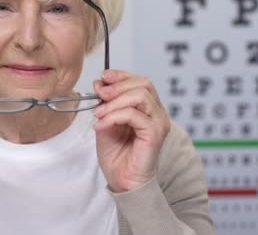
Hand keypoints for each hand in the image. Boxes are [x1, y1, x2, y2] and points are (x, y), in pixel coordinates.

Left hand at [93, 69, 170, 192]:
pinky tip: (102, 125)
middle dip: (118, 85)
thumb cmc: (117, 155)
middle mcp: (157, 113)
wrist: (122, 180)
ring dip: (114, 102)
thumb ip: (104, 103)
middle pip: (144, 84)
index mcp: (148, 108)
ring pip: (140, 96)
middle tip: (99, 94)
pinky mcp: (154, 134)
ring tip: (99, 113)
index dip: (121, 76)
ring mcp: (158, 123)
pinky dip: (114, 116)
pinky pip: (134, 115)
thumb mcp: (105, 122)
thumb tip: (99, 83)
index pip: (141, 81)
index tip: (103, 77)